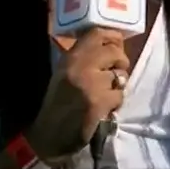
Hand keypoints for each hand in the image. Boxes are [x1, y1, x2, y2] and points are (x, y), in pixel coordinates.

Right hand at [25, 28, 129, 165]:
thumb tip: (112, 47)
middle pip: (115, 52)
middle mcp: (80, 66)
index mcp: (70, 57)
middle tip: (115, 74)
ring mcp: (90, 84)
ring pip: (120, 76)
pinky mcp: (98, 102)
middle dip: (120, 63)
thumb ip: (85, 59)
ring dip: (117, 87)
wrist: (49, 135)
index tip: (118, 45)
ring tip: (105, 95)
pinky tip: (104, 109)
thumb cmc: (58, 104)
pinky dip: (115, 103)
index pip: (97, 34)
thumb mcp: (65, 74)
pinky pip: (120, 95)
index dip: (113, 37)